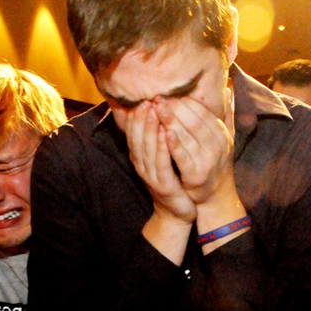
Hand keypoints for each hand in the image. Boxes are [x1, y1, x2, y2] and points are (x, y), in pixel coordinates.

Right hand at [125, 102, 195, 222]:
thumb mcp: (161, 159)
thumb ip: (156, 139)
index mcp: (140, 157)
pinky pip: (162, 163)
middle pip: (137, 137)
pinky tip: (165, 134)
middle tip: (147, 100)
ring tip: (154, 111)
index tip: (142, 98)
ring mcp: (151, 176)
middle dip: (141, 117)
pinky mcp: (163, 184)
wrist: (177, 212)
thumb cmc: (172, 182)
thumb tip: (155, 114)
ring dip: (150, 128)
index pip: (133, 132)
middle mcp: (142, 165)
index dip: (136, 116)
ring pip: (147, 148)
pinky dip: (162, 147)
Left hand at [155, 90, 236, 208]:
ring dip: (170, 121)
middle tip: (157, 98)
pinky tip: (162, 133)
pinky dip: (173, 145)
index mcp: (222, 134)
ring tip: (155, 109)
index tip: (168, 93)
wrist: (216, 196)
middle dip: (175, 108)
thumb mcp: (225, 139)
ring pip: (187, 137)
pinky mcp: (196, 175)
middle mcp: (217, 146)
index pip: (202, 112)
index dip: (185, 101)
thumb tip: (228, 89)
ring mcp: (207, 161)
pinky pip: (183, 157)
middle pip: (194, 121)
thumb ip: (226, 115)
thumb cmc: (216, 163)